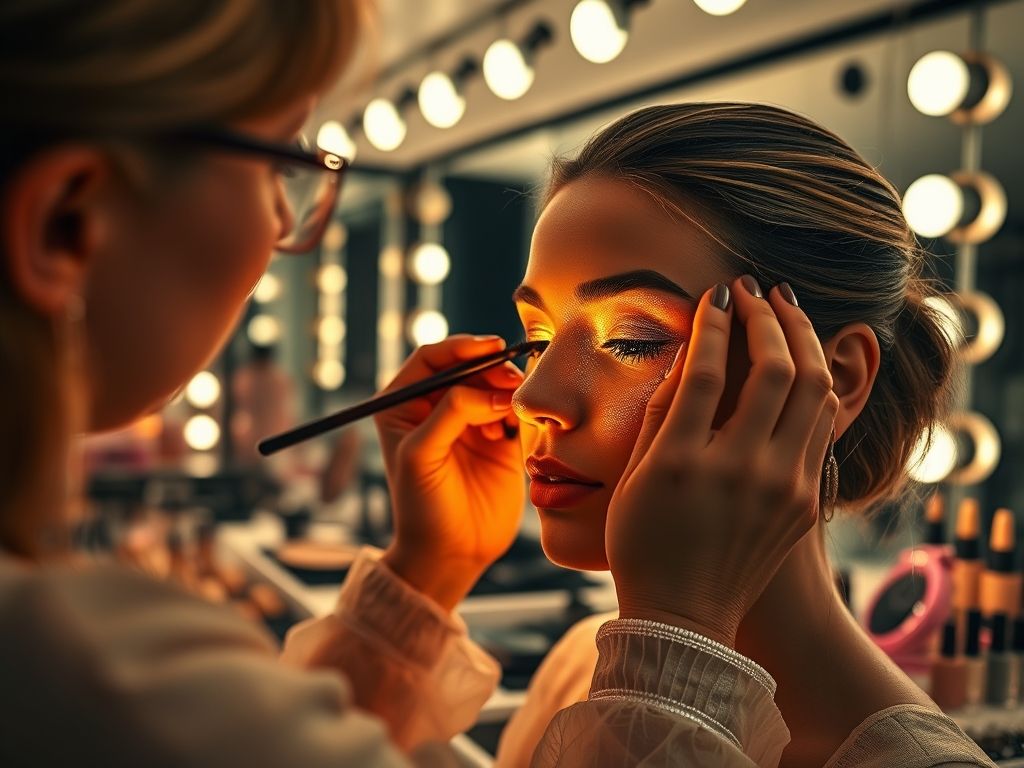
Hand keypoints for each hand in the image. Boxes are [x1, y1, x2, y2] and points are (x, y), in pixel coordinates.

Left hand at [375, 335, 524, 610]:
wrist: (451, 553)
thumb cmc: (422, 506)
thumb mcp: (423, 454)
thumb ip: (451, 413)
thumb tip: (492, 389)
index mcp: (404, 403)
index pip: (433, 358)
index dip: (461, 347)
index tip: (489, 347)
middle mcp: (436, 407)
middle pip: (469, 367)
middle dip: (490, 368)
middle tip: (510, 379)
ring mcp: (469, 422)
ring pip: (494, 385)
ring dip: (507, 388)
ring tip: (513, 409)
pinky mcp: (500, 439)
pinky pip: (513, 410)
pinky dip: (519, 410)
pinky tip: (515, 427)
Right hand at [606, 276, 839, 646]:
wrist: (684, 617)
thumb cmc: (643, 543)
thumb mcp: (634, 474)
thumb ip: (664, 409)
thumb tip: (694, 351)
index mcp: (685, 462)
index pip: (711, 368)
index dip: (717, 321)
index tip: (719, 293)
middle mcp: (742, 471)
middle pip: (778, 369)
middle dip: (771, 316)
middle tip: (759, 289)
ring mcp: (783, 488)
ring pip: (816, 392)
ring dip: (804, 341)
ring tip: (788, 311)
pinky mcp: (807, 503)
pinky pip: (823, 426)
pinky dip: (816, 384)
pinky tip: (802, 362)